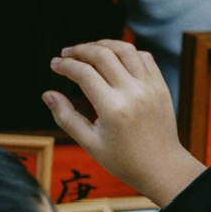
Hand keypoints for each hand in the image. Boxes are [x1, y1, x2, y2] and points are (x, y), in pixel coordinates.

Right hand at [43, 40, 204, 206]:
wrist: (162, 167)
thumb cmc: (124, 160)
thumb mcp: (90, 143)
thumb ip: (66, 117)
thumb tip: (48, 94)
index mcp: (113, 108)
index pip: (84, 73)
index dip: (66, 65)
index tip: (54, 64)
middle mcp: (133, 92)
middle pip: (103, 55)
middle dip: (80, 50)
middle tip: (66, 53)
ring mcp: (150, 86)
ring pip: (126, 49)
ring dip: (104, 44)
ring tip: (88, 50)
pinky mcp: (161, 85)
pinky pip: (144, 57)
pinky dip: (127, 52)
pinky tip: (114, 57)